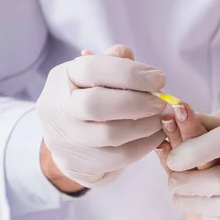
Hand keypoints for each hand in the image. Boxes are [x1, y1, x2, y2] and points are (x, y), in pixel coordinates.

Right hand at [37, 44, 167, 188]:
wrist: (72, 144)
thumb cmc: (93, 101)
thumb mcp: (98, 78)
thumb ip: (113, 64)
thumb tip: (128, 55)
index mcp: (63, 77)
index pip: (93, 69)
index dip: (130, 74)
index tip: (159, 79)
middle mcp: (57, 107)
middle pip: (97, 105)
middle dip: (137, 103)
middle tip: (161, 103)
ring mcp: (65, 138)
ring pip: (110, 134)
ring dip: (145, 126)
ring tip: (162, 119)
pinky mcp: (78, 164)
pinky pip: (120, 156)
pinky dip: (144, 146)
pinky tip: (157, 136)